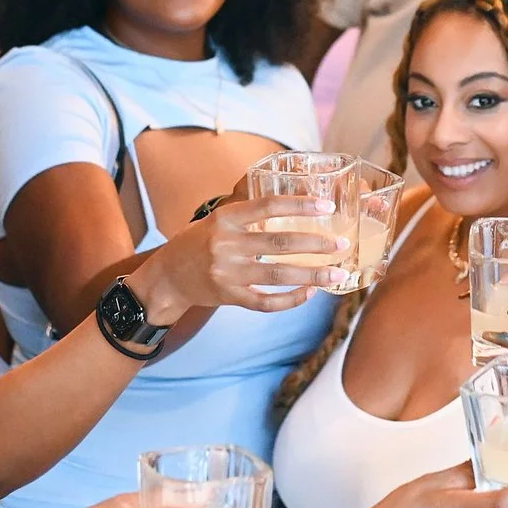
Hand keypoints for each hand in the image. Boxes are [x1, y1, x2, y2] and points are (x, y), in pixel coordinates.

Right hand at [136, 197, 345, 324]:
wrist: (166, 278)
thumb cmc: (197, 244)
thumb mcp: (215, 220)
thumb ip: (248, 216)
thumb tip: (292, 206)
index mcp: (224, 219)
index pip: (267, 206)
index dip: (299, 205)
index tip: (326, 207)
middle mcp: (226, 244)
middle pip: (280, 243)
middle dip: (315, 244)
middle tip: (341, 244)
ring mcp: (228, 273)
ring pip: (279, 274)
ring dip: (312, 275)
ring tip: (337, 273)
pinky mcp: (229, 297)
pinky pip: (266, 302)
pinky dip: (291, 299)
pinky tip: (309, 293)